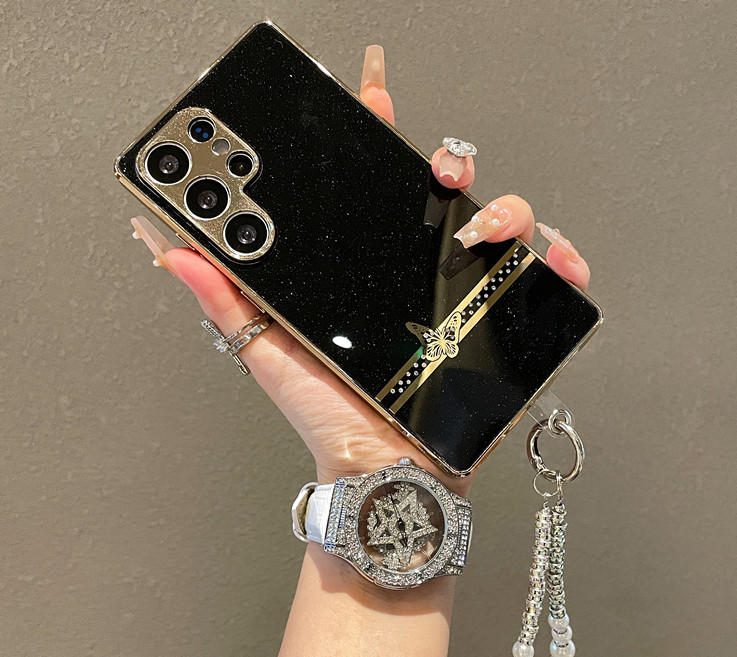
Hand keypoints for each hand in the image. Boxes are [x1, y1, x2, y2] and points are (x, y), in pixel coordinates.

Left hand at [131, 45, 590, 496]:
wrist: (381, 472)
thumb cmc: (331, 420)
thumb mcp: (270, 352)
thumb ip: (227, 300)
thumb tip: (175, 249)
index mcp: (367, 275)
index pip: (376, 193)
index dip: (377, 140)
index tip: (372, 101)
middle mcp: (419, 280)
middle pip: (448, 197)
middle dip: (451, 163)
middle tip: (438, 171)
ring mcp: (464, 303)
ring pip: (502, 230)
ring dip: (506, 211)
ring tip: (483, 230)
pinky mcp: (500, 333)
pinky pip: (543, 288)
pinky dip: (559, 266)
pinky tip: (551, 262)